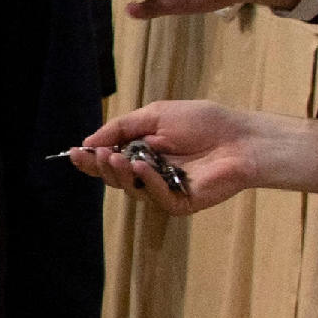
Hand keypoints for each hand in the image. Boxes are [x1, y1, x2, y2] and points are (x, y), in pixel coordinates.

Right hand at [64, 100, 317, 215]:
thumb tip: (90, 141)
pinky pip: (155, 197)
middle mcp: (151, 173)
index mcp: (144, 151)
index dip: (92, 158)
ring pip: (131, 189)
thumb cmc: (206, 122)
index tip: (74, 152)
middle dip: (101, 166)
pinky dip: (146, 182)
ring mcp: (165, 190)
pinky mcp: (180, 203)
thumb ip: (123, 127)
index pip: (111, 159)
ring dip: (120, 173)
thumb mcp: (156, 115)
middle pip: (115, 178)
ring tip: (116, 159)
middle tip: (97, 155)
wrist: (242, 138)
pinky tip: (141, 167)